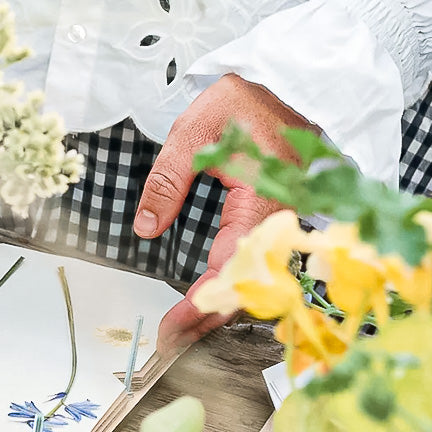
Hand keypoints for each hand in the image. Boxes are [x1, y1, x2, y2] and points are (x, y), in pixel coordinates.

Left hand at [132, 74, 314, 354]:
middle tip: (167, 346)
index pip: (229, 271)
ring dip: (215, 309)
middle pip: (243, 288)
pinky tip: (204, 301)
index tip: (170, 331)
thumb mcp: (196, 134)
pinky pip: (252, 265)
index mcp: (262, 205)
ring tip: (180, 332)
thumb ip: (168, 181)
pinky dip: (227, 288)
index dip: (198, 308)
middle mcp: (276, 222)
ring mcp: (277, 224)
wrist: (286, 85)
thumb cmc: (245, 103)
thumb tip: (145, 228)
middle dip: (205, 322)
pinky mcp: (271, 220)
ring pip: (249, 281)